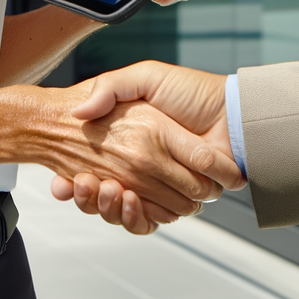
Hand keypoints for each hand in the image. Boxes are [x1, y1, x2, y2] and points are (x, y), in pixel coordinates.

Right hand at [49, 62, 235, 233]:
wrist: (229, 111)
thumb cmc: (190, 91)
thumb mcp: (145, 77)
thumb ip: (111, 88)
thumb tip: (79, 112)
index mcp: (130, 142)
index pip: (91, 170)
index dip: (76, 180)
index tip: (70, 176)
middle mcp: (140, 168)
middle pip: (102, 194)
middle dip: (89, 194)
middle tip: (85, 181)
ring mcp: (154, 187)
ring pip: (118, 210)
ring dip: (107, 205)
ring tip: (107, 187)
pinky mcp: (172, 203)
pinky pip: (145, 222)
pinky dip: (132, 217)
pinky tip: (127, 199)